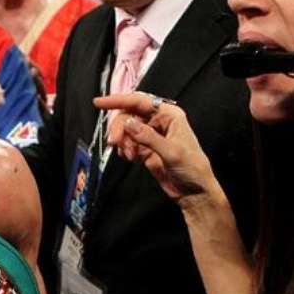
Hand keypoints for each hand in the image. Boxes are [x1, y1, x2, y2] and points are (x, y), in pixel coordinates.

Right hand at [94, 92, 221, 205]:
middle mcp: (159, 121)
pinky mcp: (145, 149)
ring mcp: (151, 135)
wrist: (194, 192)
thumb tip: (128, 124)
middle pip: (129, 115)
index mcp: (169, 115)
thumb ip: (149, 137)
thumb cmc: (192, 169)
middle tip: (115, 143)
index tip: (99, 103)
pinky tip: (129, 158)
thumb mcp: (172, 152)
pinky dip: (123, 149)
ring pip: (126, 129)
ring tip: (127, 155)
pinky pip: (127, 143)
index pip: (139, 101)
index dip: (118, 100)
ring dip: (121, 141)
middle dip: (119, 128)